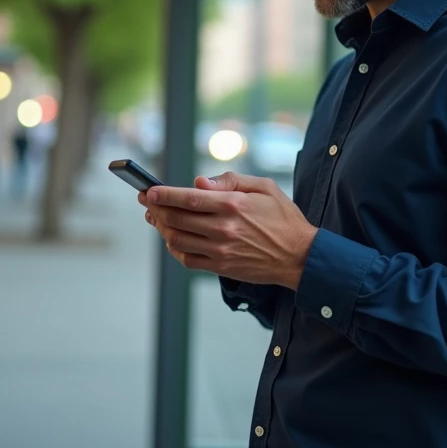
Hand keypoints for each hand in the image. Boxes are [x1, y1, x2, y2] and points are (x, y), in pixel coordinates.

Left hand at [138, 172, 317, 288]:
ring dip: (161, 228)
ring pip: (177, 239)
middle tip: (147, 202)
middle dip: (155, 209)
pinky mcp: (221, 267)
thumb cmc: (283, 218)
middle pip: (176, 218)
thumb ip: (230, 180)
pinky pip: (187, 259)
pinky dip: (174, 249)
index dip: (164, 194)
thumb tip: (199, 183)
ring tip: (156, 219)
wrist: (299, 256)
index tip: (149, 191)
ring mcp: (220, 250)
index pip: (188, 198)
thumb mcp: (264, 187)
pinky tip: (172, 239)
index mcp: (233, 205)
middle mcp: (223, 228)